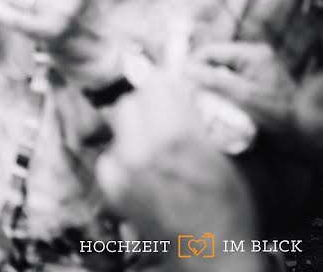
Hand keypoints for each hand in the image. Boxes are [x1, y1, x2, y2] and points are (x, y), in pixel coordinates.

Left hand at [96, 75, 260, 254]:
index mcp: (175, 136)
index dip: (165, 85)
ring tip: (156, 147)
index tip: (170, 88)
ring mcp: (122, 170)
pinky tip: (143, 168)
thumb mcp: (225, 153)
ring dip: (135, 130)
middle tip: (164, 117)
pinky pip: (110, 155)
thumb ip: (197, 115)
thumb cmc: (227, 206)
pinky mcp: (112, 188)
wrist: (210, 254)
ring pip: (119, 128)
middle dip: (147, 105)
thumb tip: (179, 84)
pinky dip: (123, 157)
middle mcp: (141, 149)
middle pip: (130, 102)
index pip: (154, 84)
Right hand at [187, 42, 295, 134]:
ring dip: (210, 82)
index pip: (212, 51)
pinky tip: (216, 102)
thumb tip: (184, 69)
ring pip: (221, 69)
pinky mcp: (257, 79)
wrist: (303, 130)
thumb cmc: (277, 114)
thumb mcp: (242, 96)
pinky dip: (221, 89)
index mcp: (253, 54)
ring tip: (200, 98)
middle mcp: (255, 55)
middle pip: (216, 59)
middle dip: (201, 74)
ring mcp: (257, 67)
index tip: (179, 80)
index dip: (193, 63)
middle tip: (188, 91)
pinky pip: (230, 78)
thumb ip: (213, 80)